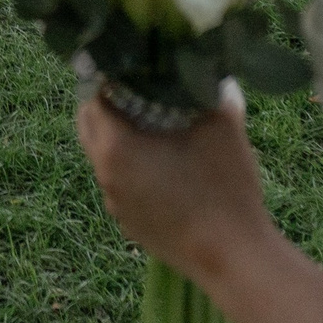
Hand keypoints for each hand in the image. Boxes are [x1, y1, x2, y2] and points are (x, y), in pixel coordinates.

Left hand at [75, 86, 272, 287]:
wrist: (232, 257)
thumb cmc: (224, 186)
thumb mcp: (221, 124)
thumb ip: (206, 88)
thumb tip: (200, 65)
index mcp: (115, 147)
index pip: (93, 98)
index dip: (111, 77)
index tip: (134, 66)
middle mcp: (104, 174)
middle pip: (90, 127)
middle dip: (108, 104)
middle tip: (139, 89)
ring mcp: (114, 203)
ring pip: (103, 156)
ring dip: (119, 137)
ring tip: (155, 125)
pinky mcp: (129, 224)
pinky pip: (120, 183)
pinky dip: (131, 166)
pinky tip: (165, 164)